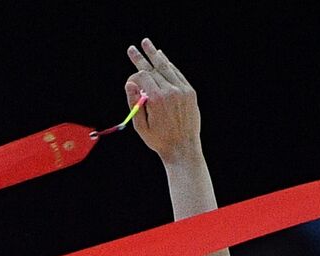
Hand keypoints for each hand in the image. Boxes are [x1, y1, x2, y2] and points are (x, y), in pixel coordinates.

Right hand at [125, 38, 201, 162]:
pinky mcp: (190, 93)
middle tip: (132, 48)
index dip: (134, 77)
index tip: (130, 84)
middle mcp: (171, 92)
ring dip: (156, 55)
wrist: (183, 148)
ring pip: (166, 68)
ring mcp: (182, 91)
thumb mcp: (140, 125)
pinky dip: (169, 66)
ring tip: (147, 43)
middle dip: (141, 58)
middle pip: (154, 68)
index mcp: (157, 100)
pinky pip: (177, 74)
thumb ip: (133, 103)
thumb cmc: (159, 140)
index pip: (143, 76)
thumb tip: (129, 83)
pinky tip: (162, 58)